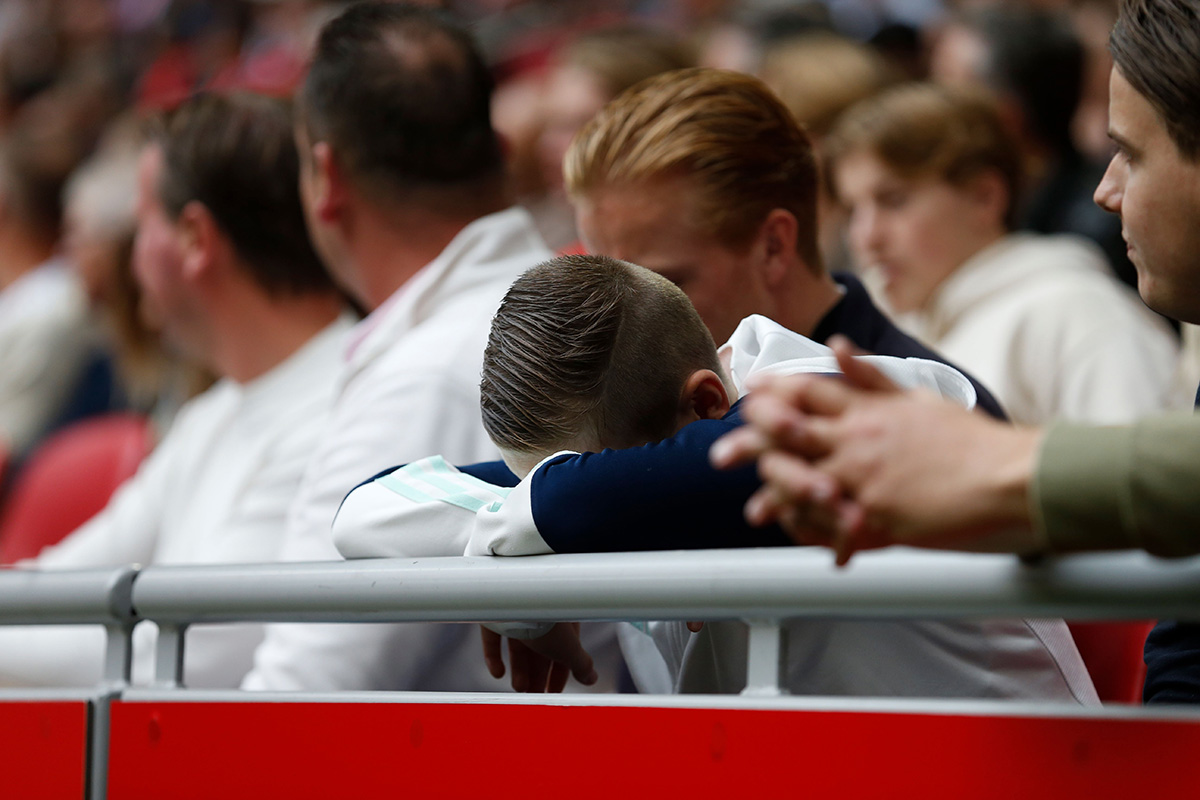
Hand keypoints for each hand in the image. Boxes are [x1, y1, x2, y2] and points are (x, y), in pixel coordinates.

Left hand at [480, 623, 597, 692]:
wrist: (520, 600)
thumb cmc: (549, 620)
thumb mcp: (570, 648)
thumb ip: (581, 665)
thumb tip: (592, 678)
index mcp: (562, 623)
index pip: (563, 651)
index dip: (559, 673)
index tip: (553, 692)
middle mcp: (539, 618)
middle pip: (539, 652)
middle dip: (538, 676)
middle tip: (534, 695)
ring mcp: (515, 616)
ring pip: (517, 647)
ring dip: (519, 670)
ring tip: (519, 687)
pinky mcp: (494, 617)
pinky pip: (493, 640)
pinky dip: (494, 658)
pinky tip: (498, 673)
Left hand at [712, 337, 1041, 562]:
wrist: (1009, 478)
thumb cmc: (968, 440)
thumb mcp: (916, 396)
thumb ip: (870, 377)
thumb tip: (837, 347)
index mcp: (868, 410)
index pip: (806, 393)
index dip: (771, 394)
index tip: (747, 396)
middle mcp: (858, 440)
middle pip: (789, 435)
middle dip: (750, 443)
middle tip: (719, 454)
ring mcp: (864, 480)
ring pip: (802, 485)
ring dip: (774, 497)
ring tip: (754, 511)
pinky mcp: (878, 517)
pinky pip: (833, 527)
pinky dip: (815, 535)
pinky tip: (805, 545)